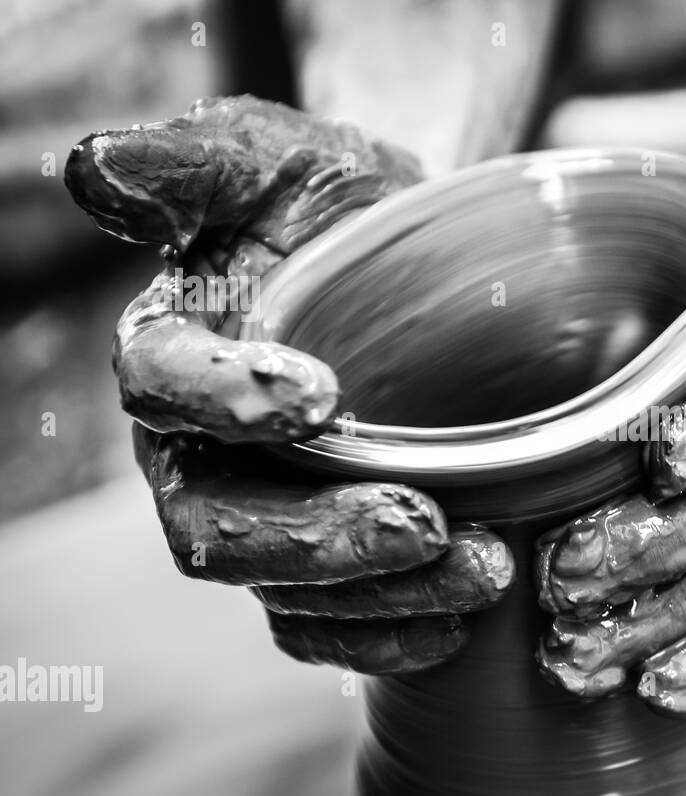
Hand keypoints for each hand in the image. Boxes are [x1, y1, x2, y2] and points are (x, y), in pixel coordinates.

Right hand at [66, 96, 514, 673]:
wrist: (422, 262)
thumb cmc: (336, 205)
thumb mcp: (278, 159)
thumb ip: (195, 163)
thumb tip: (93, 168)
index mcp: (174, 353)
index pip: (160, 385)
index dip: (225, 399)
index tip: (321, 397)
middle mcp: (200, 452)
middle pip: (218, 523)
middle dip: (316, 535)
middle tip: (424, 523)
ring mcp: (262, 516)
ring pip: (285, 590)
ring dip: (380, 591)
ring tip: (482, 568)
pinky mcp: (321, 567)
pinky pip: (331, 630)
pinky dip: (390, 635)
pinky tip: (457, 622)